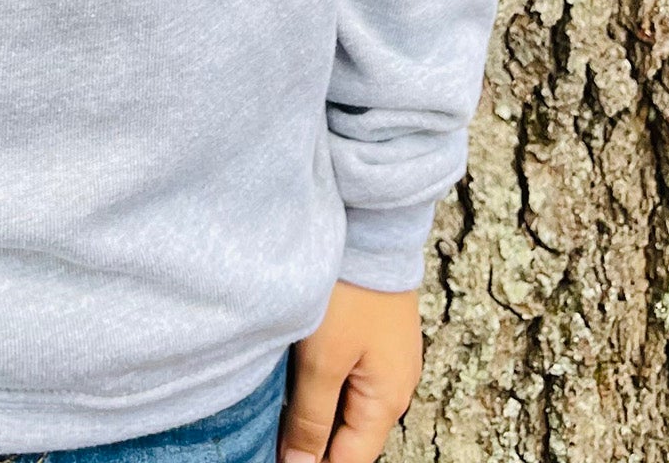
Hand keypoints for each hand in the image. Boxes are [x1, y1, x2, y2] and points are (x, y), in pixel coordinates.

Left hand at [277, 281, 422, 462]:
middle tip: (272, 430)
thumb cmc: (348, 293)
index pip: (350, 460)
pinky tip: (299, 368)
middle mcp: (396, 386)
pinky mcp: (377, 334)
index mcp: (387, 402)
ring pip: (349, 403)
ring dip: (318, 408)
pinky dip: (326, 380)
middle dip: (314, 439)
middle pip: (351, 434)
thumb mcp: (321, 362)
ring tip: (281, 401)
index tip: (277, 455)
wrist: (370, 229)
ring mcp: (389, 358)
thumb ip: (311, 419)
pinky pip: (351, 374)